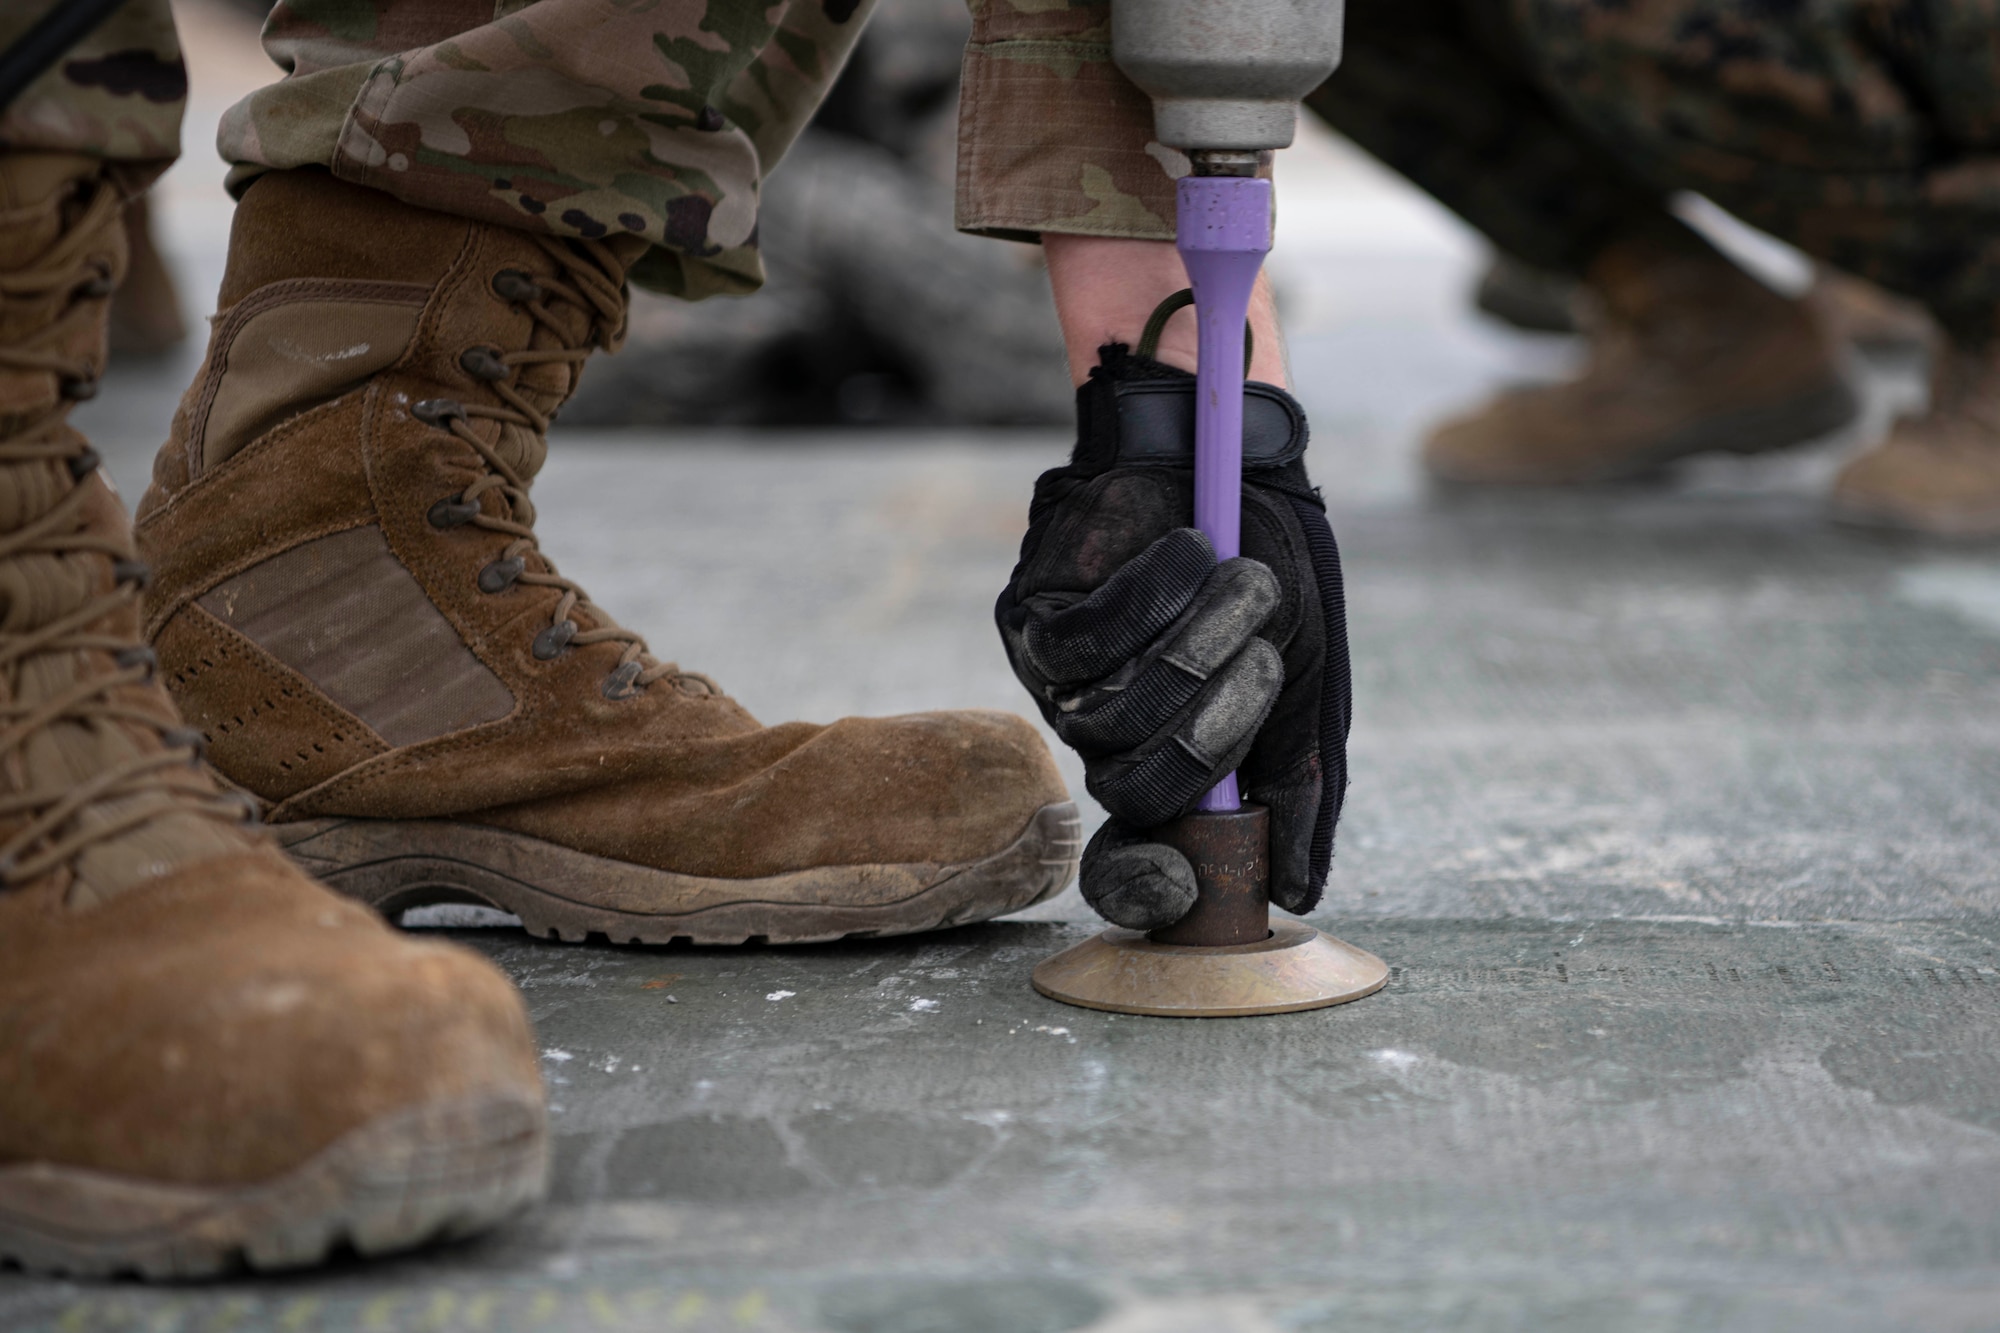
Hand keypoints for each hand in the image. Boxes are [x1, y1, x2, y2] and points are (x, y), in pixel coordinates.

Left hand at [997, 345, 1350, 929]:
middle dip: (1214, 729)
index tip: (1199, 874)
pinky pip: (1087, 643)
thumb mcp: (1311, 680)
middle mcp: (1108, 732)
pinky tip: (1188, 549)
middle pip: (1135, 789)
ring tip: (1243, 583)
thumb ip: (1301, 780)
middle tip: (1266, 658)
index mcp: (1170, 759)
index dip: (1158, 876)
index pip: (1140, 854)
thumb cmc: (1272, 571)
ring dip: (1198, 645)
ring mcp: (1059, 682)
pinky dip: (1153, 593)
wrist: (1231, 460)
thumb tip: (1298, 894)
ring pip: (1112, 717)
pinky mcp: (1031, 620)